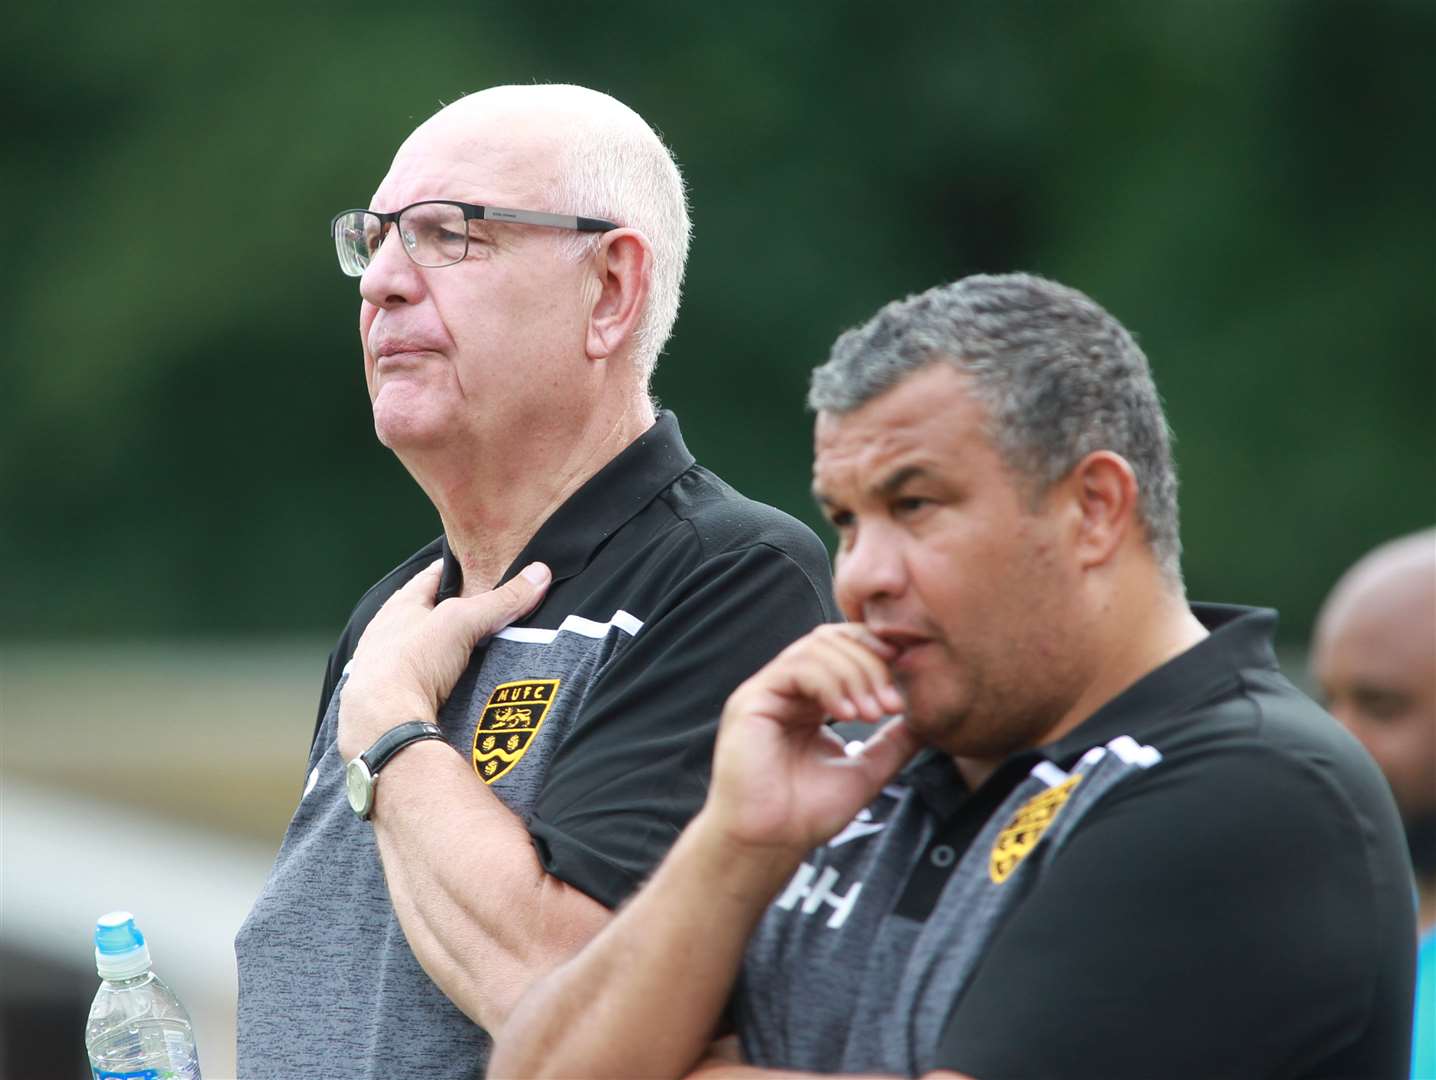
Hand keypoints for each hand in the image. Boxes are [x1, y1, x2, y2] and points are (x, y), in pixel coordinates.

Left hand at [337, 559, 550, 759]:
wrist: (384, 725)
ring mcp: (388, 668)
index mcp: (398, 607)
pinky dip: (442, 680)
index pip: (432, 577)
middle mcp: (387, 634)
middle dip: (456, 613)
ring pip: (425, 650)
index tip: (480, 568)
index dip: (458, 570)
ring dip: (448, 650)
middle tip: (488, 612)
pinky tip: (457, 686)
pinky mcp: (394, 699)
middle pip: (429, 615)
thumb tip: (539, 574)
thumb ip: (501, 599)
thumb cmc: (410, 662)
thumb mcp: (462, 621)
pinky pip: (424, 681)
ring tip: (477, 652)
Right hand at [704, 623, 922, 857]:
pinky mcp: (751, 699)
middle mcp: (786, 689)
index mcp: (808, 699)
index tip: (905, 688)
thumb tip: (927, 717)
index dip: (877, 656)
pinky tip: (847, 714)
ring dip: (854, 674)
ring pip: (816, 648)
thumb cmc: (807, 812)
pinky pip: (796, 668)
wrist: (771, 842)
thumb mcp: (866, 768)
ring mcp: (767, 691)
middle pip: (833, 640)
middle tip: (892, 703)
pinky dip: (829, 683)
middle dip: (870, 663)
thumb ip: (894, 740)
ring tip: (871, 713)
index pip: (843, 650)